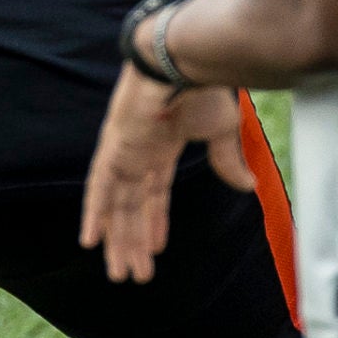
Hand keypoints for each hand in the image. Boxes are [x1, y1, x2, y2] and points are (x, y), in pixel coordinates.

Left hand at [78, 69, 252, 282]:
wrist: (184, 62)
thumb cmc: (204, 87)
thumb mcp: (222, 131)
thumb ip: (228, 160)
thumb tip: (247, 186)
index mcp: (163, 142)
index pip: (155, 192)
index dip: (154, 222)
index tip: (154, 250)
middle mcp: (139, 150)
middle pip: (132, 206)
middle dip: (133, 241)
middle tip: (132, 275)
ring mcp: (124, 150)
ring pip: (117, 206)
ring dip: (118, 240)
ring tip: (120, 273)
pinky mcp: (113, 149)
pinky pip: (99, 188)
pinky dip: (94, 214)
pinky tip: (90, 241)